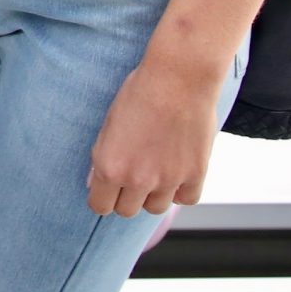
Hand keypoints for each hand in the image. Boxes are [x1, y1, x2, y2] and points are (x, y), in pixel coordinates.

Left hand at [86, 55, 224, 215]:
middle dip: (126, 197)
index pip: (100, 207)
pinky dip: (181, 191)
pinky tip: (176, 173)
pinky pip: (185, 200)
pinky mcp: (195, 175)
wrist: (177, 80)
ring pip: (155, 209)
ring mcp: (168, 180)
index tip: (107, 192)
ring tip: (154, 172)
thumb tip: (95, 183)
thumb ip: (102, 158)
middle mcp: (137, 179)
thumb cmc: (138, 95)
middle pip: (127, 211)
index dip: (102, 199)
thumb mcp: (108, 125)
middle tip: (130, 179)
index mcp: (109, 167)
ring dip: (153, 196)